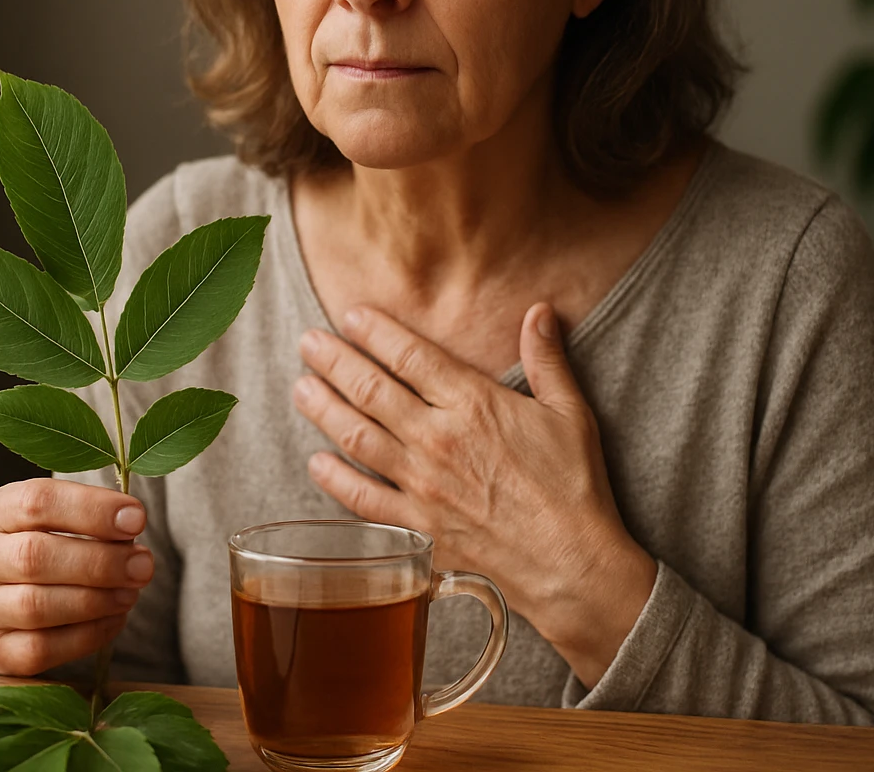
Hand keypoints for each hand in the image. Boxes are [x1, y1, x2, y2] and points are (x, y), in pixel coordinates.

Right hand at [0, 478, 154, 676]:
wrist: (24, 593)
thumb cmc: (55, 542)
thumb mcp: (66, 515)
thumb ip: (96, 514)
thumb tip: (131, 523)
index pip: (37, 502)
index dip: (92, 511)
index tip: (136, 521)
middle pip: (34, 556)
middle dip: (99, 562)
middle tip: (143, 565)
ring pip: (35, 606)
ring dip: (96, 600)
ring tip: (131, 592)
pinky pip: (40, 648)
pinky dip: (87, 635)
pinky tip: (114, 618)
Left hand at [294, 302, 656, 686]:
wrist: (572, 563)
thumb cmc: (574, 487)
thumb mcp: (569, 413)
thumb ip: (547, 359)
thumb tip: (539, 310)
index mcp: (473, 405)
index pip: (410, 355)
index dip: (375, 331)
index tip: (350, 315)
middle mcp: (438, 439)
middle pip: (371, 390)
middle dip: (334, 361)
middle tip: (307, 341)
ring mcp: (422, 484)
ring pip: (357, 437)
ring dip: (323, 409)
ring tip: (299, 387)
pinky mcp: (417, 526)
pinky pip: (363, 500)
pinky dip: (334, 480)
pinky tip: (315, 462)